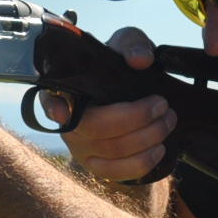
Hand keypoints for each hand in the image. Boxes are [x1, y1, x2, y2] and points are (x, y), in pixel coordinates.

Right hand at [46, 27, 176, 184]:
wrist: (130, 90)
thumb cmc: (121, 65)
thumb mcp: (126, 45)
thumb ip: (133, 44)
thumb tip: (140, 60)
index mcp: (66, 89)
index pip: (49, 99)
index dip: (53, 107)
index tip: (62, 113)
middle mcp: (67, 121)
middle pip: (95, 128)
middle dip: (136, 117)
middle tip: (162, 104)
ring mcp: (78, 146)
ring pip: (111, 151)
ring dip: (147, 137)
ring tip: (168, 120)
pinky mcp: (94, 165)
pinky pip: (116, 173)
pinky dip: (142, 162)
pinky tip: (159, 148)